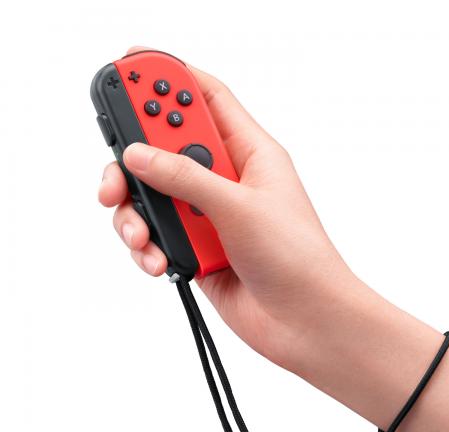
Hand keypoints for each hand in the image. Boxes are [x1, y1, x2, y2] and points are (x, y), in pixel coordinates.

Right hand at [98, 48, 363, 369]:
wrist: (305, 321)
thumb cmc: (297, 259)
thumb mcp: (239, 207)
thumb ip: (185, 177)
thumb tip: (138, 154)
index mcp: (250, 154)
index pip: (205, 99)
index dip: (168, 79)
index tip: (129, 71)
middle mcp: (227, 181)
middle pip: (165, 146)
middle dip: (136, 158)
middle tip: (119, 174)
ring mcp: (209, 217)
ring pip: (153, 196)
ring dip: (137, 214)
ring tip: (144, 236)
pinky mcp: (197, 250)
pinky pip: (157, 236)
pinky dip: (148, 247)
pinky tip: (160, 261)